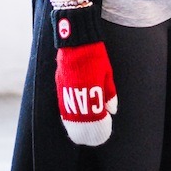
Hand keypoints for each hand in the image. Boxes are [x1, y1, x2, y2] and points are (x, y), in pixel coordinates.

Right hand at [52, 5, 117, 145]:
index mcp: (89, 90)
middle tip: (96, 132)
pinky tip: (75, 119)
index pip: (93, 119)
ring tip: (86, 129)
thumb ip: (109, 92)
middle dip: (88, 131)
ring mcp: (64, 90)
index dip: (100, 126)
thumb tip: (112, 110)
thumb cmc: (95, 54)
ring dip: (77, 126)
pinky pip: (62, 108)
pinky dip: (69, 117)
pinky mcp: (58, 86)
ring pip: (68, 118)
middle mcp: (75, 94)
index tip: (106, 124)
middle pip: (79, 123)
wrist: (76, 38)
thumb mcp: (107, 72)